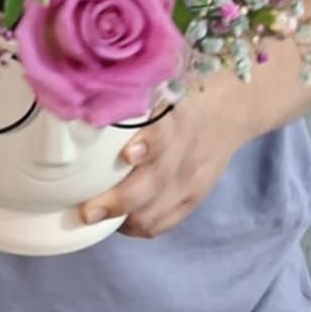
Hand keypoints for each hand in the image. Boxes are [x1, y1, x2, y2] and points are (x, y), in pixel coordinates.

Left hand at [79, 79, 262, 239]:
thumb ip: (130, 97)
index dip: (148, 145)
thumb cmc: (181, 93)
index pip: (165, 133)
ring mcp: (192, 178)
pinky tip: (119, 221)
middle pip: (155, 182)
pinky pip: (164, 222)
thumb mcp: (162, 85)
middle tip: (88, 211)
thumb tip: (80, 99)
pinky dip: (138, 226)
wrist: (231, 108)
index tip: (126, 155)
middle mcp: (185, 150)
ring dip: (123, 220)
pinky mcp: (195, 197)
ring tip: (94, 218)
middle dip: (119, 200)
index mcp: (176, 116)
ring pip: (157, 211)